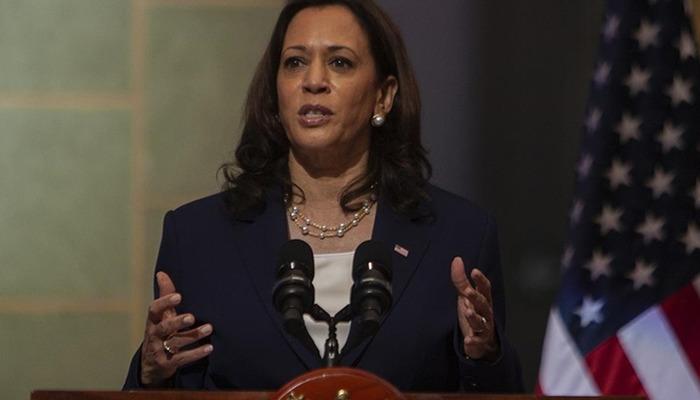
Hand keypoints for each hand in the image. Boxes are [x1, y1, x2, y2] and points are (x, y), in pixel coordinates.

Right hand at [140, 271, 213, 386]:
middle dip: (177, 322)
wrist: (151, 366)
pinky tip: (210, 348)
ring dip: (193, 335)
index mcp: (153, 321)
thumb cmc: (160, 334)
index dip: (164, 302)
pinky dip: (196, 353)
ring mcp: (160, 351)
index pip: (154, 310)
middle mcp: (154, 336)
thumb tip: (161, 273)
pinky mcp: (168, 364)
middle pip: (163, 328)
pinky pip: (183, 359)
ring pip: (176, 343)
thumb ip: (164, 295)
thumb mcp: (160, 316)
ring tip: (209, 328)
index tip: (179, 295)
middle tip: (192, 317)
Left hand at [450, 257, 498, 360]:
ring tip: (467, 312)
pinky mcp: (479, 342)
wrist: (483, 341)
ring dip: (474, 317)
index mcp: (483, 300)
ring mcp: (483, 328)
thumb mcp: (466, 296)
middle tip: (467, 291)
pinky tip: (468, 340)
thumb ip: (461, 280)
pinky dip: (473, 342)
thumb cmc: (474, 313)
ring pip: (480, 323)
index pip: (485, 288)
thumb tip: (457, 259)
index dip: (480, 280)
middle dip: (476, 297)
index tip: (474, 271)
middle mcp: (485, 313)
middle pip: (483, 304)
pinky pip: (477, 342)